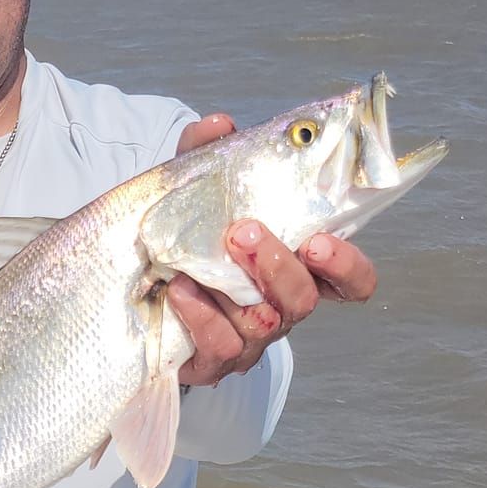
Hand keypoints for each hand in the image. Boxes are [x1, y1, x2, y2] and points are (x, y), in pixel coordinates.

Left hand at [167, 114, 378, 386]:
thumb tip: (218, 124)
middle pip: (304, 300)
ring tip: (196, 261)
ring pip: (265, 326)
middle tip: (246, 232)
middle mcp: (280, 309)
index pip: (350, 281)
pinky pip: (219, 347)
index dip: (347, 266)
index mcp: (295, 269)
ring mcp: (249, 341)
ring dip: (236, 289)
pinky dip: (200, 316)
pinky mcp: (213, 364)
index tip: (320, 240)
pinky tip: (178, 288)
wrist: (136, 287)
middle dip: (279, 265)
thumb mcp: (197, 193)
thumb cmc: (187, 239)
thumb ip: (209, 156)